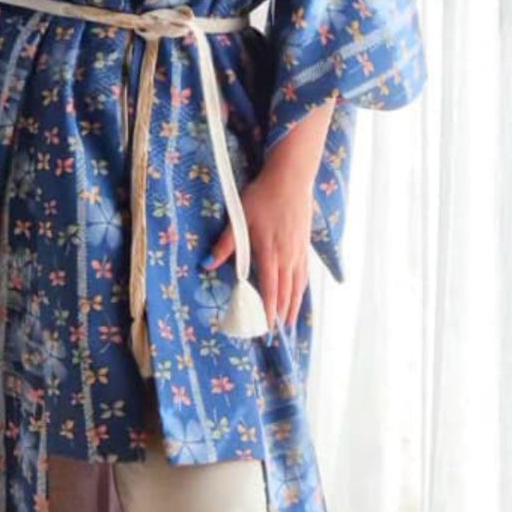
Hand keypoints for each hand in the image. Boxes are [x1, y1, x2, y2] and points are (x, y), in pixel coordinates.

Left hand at [204, 154, 314, 332]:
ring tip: (290, 322)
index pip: (269, 289)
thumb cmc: (263, 195)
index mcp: (269, 252)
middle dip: (280, 314)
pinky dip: (301, 289)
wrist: (291, 178)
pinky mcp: (305, 244)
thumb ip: (226, 243)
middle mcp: (287, 256)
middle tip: (276, 333)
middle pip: (285, 292)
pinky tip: (299, 294)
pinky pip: (304, 273)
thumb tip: (207, 263)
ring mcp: (299, 251)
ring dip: (294, 306)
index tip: (265, 328)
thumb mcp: (240, 217)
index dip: (267, 310)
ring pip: (298, 285)